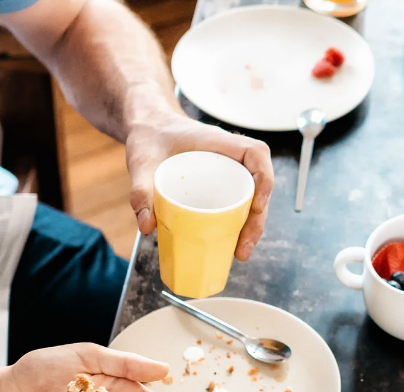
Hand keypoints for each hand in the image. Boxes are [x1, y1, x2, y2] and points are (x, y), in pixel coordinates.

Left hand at [125, 111, 273, 260]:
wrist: (147, 128)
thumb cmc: (149, 136)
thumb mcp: (141, 160)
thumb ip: (140, 190)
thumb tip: (148, 226)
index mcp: (218, 141)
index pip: (256, 154)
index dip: (263, 181)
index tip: (255, 207)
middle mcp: (230, 155)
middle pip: (259, 184)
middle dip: (257, 218)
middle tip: (243, 247)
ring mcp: (229, 169)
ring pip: (253, 196)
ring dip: (252, 225)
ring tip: (240, 252)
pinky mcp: (222, 181)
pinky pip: (239, 199)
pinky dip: (240, 221)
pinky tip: (232, 242)